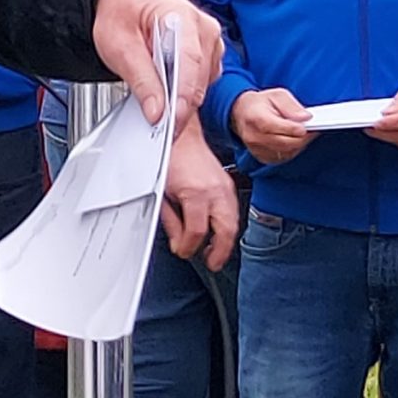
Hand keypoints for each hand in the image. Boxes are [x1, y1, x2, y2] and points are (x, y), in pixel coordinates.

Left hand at [92, 0, 222, 126]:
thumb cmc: (123, 10)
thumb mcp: (118, 45)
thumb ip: (141, 79)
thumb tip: (157, 111)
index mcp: (182, 18)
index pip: (190, 66)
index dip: (181, 101)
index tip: (170, 124)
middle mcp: (204, 29)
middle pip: (199, 81)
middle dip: (178, 106)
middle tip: (154, 122)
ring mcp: (209, 41)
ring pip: (202, 86)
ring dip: (180, 98)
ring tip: (153, 93)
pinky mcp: (207, 54)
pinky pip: (201, 82)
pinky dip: (183, 91)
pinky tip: (164, 85)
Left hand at [161, 131, 240, 269]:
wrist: (180, 135)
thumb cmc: (169, 158)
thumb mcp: (163, 193)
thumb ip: (172, 221)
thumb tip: (179, 241)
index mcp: (196, 193)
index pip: (197, 232)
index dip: (189, 247)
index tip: (183, 251)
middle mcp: (215, 191)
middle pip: (226, 230)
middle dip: (220, 251)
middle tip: (211, 263)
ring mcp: (225, 187)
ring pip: (234, 222)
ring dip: (226, 240)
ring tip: (216, 253)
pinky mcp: (227, 184)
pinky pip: (233, 210)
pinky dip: (228, 225)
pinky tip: (219, 232)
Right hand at [229, 88, 313, 164]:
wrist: (242, 114)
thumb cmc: (260, 104)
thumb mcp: (276, 95)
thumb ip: (291, 106)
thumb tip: (305, 117)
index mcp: (256, 118)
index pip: (279, 128)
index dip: (296, 128)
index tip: (308, 125)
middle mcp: (254, 136)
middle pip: (286, 143)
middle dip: (303, 137)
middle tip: (313, 129)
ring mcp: (257, 149)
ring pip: (287, 152)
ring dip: (299, 144)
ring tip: (304, 133)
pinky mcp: (262, 157)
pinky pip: (283, 157)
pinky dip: (292, 150)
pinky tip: (294, 140)